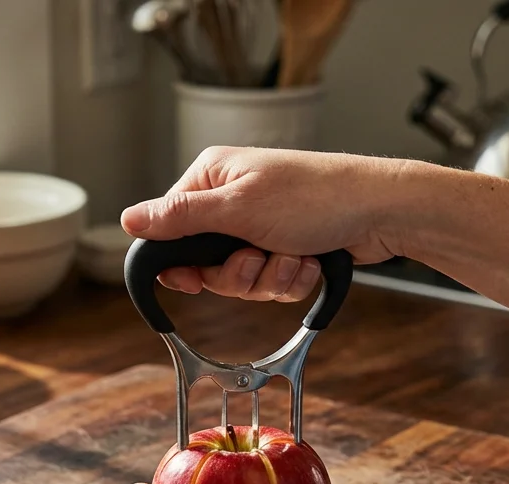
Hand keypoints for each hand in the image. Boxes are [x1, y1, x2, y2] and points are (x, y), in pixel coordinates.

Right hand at [120, 147, 404, 301]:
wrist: (379, 212)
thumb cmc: (315, 197)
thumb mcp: (238, 208)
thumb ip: (181, 218)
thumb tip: (129, 219)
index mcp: (213, 177)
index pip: (169, 228)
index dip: (181, 262)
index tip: (193, 280)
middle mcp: (233, 199)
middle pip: (207, 262)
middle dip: (239, 273)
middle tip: (258, 258)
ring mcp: (262, 225)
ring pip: (242, 278)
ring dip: (271, 277)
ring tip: (295, 254)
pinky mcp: (287, 245)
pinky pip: (272, 281)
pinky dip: (292, 278)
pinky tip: (311, 260)